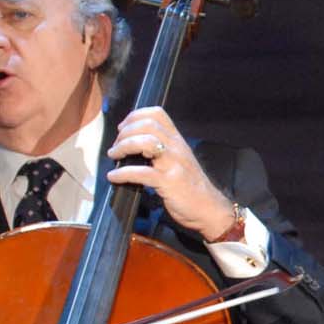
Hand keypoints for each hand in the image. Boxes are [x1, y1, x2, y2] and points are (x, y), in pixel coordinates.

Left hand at [106, 107, 236, 239]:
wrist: (209, 208)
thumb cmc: (191, 187)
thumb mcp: (179, 161)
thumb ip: (162, 150)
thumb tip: (134, 146)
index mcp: (177, 141)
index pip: (157, 114)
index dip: (135, 116)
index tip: (122, 128)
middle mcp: (176, 147)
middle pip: (147, 125)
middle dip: (125, 132)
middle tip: (116, 146)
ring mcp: (173, 164)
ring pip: (145, 142)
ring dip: (123, 146)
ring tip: (114, 156)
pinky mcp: (169, 182)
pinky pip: (141, 172)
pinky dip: (122, 173)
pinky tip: (114, 176)